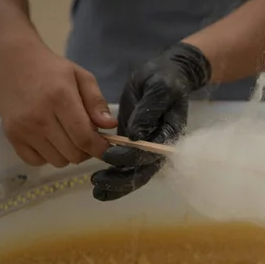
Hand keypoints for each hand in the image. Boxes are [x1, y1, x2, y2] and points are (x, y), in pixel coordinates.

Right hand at [0, 44, 116, 167]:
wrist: (11, 61)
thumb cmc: (51, 69)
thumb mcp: (81, 77)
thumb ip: (97, 102)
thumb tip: (110, 125)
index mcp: (60, 98)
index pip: (84, 138)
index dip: (100, 148)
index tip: (107, 147)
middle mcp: (39, 117)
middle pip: (73, 154)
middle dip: (87, 150)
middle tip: (86, 136)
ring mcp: (22, 129)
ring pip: (58, 161)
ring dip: (68, 154)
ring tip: (67, 136)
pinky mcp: (11, 136)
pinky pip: (37, 162)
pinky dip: (48, 156)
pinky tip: (50, 140)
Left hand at [91, 42, 210, 200]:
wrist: (167, 74)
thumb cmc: (164, 80)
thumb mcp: (159, 89)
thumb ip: (149, 112)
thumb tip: (136, 136)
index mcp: (168, 134)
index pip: (150, 153)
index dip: (130, 158)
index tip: (108, 155)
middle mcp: (159, 146)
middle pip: (143, 170)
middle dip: (121, 180)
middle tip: (97, 182)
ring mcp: (147, 147)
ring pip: (135, 172)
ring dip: (116, 183)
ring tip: (96, 189)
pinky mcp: (135, 145)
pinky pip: (127, 165)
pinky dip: (114, 175)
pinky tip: (98, 183)